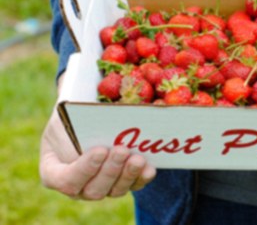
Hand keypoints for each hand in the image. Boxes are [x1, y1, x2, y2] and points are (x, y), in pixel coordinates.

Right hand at [39, 76, 155, 199]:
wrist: (85, 118)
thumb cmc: (69, 119)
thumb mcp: (63, 122)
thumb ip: (72, 134)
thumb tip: (97, 141)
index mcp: (55, 172)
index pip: (67, 180)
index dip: (85, 169)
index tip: (100, 150)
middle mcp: (78, 186)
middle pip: (94, 189)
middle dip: (111, 170)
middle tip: (122, 150)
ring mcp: (101, 187)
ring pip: (115, 190)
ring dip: (128, 174)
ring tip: (138, 159)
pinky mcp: (122, 182)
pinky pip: (133, 186)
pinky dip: (141, 178)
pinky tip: (149, 169)